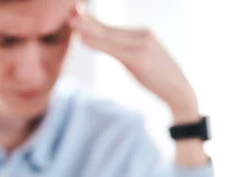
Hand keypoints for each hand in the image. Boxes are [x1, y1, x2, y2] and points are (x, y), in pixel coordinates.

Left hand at [70, 5, 199, 124]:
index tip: (75, 13)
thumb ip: (122, 52)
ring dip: (88, 29)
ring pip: (109, 37)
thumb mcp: (138, 62)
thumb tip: (104, 48)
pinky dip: (97, 44)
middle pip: (108, 29)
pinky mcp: (139, 57)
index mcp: (143, 33)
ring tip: (71, 22)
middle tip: (69, 12)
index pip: (111, 28)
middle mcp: (143, 34)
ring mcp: (142, 44)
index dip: (92, 21)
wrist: (179, 91)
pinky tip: (83, 41)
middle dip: (87, 21)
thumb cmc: (158, 78)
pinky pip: (113, 49)